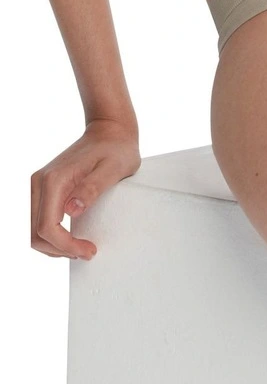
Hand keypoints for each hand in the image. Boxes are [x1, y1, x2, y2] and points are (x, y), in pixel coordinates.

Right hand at [31, 117, 140, 260]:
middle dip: (59, 250)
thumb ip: (92, 188)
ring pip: (33, 229)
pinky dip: (51, 235)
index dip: (65, 246)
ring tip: (81, 248)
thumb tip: (72, 210)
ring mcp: (39, 185)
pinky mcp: (45, 188)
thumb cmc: (116, 149)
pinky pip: (39, 220)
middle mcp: (40, 183)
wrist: (109, 131)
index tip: (88, 250)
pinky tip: (71, 238)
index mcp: (54, 180)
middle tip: (87, 252)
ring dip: (54, 246)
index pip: (47, 227)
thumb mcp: (113, 168)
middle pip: (35, 233)